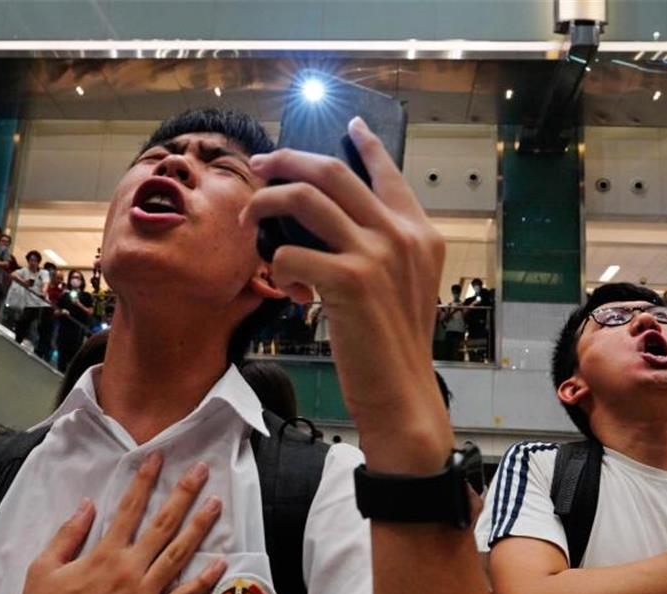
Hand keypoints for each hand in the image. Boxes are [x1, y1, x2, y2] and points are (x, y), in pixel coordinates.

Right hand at [3, 451, 225, 593]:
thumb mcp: (44, 565)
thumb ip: (69, 533)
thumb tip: (88, 504)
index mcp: (103, 554)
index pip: (130, 508)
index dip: (146, 480)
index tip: (158, 457)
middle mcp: (128, 570)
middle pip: (163, 524)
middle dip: (184, 493)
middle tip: (201, 470)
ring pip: (179, 555)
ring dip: (200, 527)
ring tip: (216, 505)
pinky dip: (204, 581)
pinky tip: (220, 563)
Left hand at [243, 118, 451, 472]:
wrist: (401, 394)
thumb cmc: (393, 345)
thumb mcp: (404, 286)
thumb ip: (381, 247)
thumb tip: (327, 221)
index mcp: (419, 232)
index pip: (387, 173)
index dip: (365, 145)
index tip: (349, 126)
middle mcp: (401, 234)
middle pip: (332, 172)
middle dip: (287, 161)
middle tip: (261, 166)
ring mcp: (377, 254)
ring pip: (304, 199)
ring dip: (265, 204)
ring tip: (248, 221)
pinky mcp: (350, 281)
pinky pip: (291, 253)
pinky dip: (277, 266)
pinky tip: (286, 290)